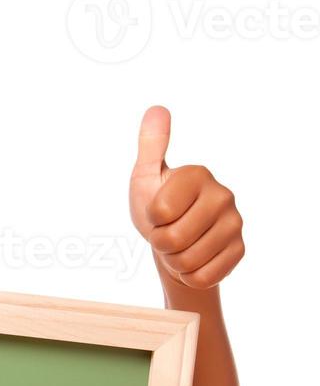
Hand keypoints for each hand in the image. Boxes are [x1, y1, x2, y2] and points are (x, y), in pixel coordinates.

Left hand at [129, 105, 244, 289]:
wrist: (174, 241)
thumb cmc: (155, 205)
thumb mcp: (145, 176)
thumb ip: (151, 145)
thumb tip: (157, 108)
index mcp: (198, 174)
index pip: (160, 212)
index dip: (150, 219)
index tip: (157, 212)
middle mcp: (223, 195)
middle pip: (171, 239)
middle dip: (159, 242)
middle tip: (166, 232)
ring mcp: (235, 224)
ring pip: (186, 261)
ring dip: (173, 260)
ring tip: (178, 245)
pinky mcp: (239, 251)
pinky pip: (202, 276)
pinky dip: (189, 275)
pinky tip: (194, 258)